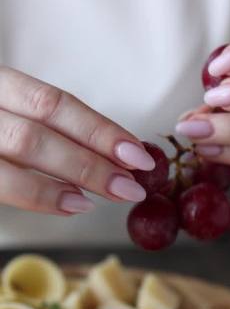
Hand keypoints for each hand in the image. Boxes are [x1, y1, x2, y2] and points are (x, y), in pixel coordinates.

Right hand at [0, 66, 152, 214]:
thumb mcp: (13, 114)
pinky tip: (66, 204)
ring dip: (62, 183)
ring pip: (11, 155)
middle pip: (35, 133)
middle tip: (131, 187)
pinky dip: (33, 194)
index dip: (99, 129)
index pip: (53, 103)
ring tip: (97, 200)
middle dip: (90, 163)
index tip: (138, 154)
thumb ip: (50, 130)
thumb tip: (115, 158)